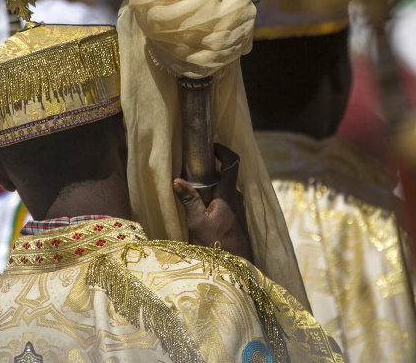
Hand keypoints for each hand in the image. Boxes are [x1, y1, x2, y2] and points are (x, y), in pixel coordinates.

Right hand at [172, 143, 252, 262]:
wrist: (237, 270)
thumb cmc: (216, 246)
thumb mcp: (197, 222)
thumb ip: (188, 200)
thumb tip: (176, 179)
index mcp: (228, 193)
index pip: (232, 162)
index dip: (224, 150)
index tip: (211, 146)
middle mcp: (236, 197)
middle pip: (224, 176)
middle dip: (209, 173)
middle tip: (191, 174)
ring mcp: (239, 209)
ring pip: (224, 191)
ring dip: (210, 189)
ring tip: (193, 195)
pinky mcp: (237, 219)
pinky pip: (226, 202)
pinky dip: (214, 200)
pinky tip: (202, 212)